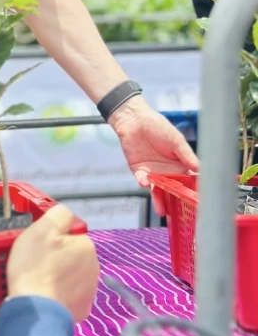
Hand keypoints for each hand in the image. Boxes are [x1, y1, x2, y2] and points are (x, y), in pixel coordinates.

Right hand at [7, 205, 98, 321]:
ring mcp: (90, 291)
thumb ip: (59, 214)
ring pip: (72, 274)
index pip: (70, 234)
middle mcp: (94, 267)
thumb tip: (66, 215)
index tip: (39, 245)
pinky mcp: (82, 310)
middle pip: (72, 254)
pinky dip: (61, 294)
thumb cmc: (36, 266)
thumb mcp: (42, 229)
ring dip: (60, 275)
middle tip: (37, 262)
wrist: (35, 310)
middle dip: (58, 256)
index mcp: (86, 246)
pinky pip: (70, 295)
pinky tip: (47, 294)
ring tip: (40, 280)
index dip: (53, 237)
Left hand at [108, 96, 197, 213]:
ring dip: (159, 200)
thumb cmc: (158, 126)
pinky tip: (146, 183)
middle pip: (174, 192)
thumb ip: (186, 154)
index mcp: (181, 166)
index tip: (200, 203)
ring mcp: (154, 174)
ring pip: (158, 191)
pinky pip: (142, 180)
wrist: (134, 120)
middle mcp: (168, 173)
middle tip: (182, 216)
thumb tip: (200, 169)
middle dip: (177, 203)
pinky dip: (144, 182)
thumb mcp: (176, 139)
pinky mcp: (139, 171)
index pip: (190, 182)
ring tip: (161, 211)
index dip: (195, 192)